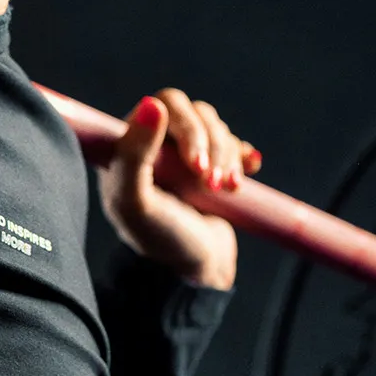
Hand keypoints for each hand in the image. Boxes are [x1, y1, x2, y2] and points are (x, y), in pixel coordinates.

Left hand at [95, 87, 261, 289]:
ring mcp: (187, 156)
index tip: (195, 164)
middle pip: (197, 113)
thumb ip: (134, 154)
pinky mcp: (213, 168)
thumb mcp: (136, 202)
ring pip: (218, 128)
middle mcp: (158, 146)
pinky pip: (235, 144)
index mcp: (130, 147)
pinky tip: (244, 176)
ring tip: (226, 190)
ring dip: (228, 156)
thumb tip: (152, 103)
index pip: (164, 105)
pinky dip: (243, 157)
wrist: (195, 273)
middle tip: (211, 182)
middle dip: (213, 144)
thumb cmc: (159, 239)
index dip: (187, 126)